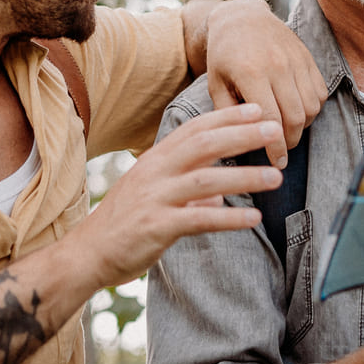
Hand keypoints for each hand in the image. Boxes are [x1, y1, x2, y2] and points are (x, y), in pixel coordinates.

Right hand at [68, 105, 284, 288]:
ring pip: (206, 181)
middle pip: (203, 145)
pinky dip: (229, 219)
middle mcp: (155, 172)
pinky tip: (254, 219)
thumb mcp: (153, 198)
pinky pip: (199, 220)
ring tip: (276, 178)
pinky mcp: (156, 227)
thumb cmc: (122, 225)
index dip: (227, 117)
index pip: (195, 129)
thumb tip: (216, 200)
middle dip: (242, 135)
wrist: (87, 253)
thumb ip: (186, 194)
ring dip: (244, 177)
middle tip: (275, 130)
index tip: (257, 110)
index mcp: (155, 160)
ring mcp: (155, 198)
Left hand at [201, 0, 324, 165]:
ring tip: (288, 130)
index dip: (276, 147)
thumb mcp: (215, 84)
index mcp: (250, 74)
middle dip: (290, 141)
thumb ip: (227, 114)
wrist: (242, 18)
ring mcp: (295, 61)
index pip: (270, 121)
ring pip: (311, 108)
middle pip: (295, 118)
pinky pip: (320, 93)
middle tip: (282, 150)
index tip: (277, 162)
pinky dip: (313, 109)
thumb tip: (239, 145)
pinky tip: (298, 111)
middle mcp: (277, 66)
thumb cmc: (224, 55)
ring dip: (303, 126)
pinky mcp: (307, 58)